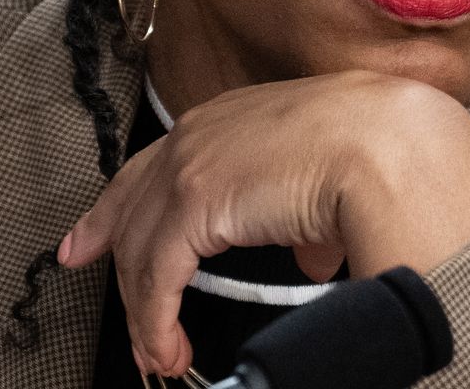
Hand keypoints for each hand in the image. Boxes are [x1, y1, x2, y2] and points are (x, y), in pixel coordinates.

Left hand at [55, 70, 469, 377]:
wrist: (389, 145)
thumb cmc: (381, 147)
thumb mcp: (334, 175)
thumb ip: (309, 217)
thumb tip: (314, 250)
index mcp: (235, 118)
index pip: (161, 161)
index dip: (127, 199)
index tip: (99, 227)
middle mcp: (203, 134)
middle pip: (132, 197)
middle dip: (105, 237)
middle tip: (81, 264)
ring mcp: (191, 166)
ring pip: (142, 246)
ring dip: (144, 307)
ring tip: (158, 350)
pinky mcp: (191, 206)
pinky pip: (157, 275)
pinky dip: (157, 319)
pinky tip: (167, 346)